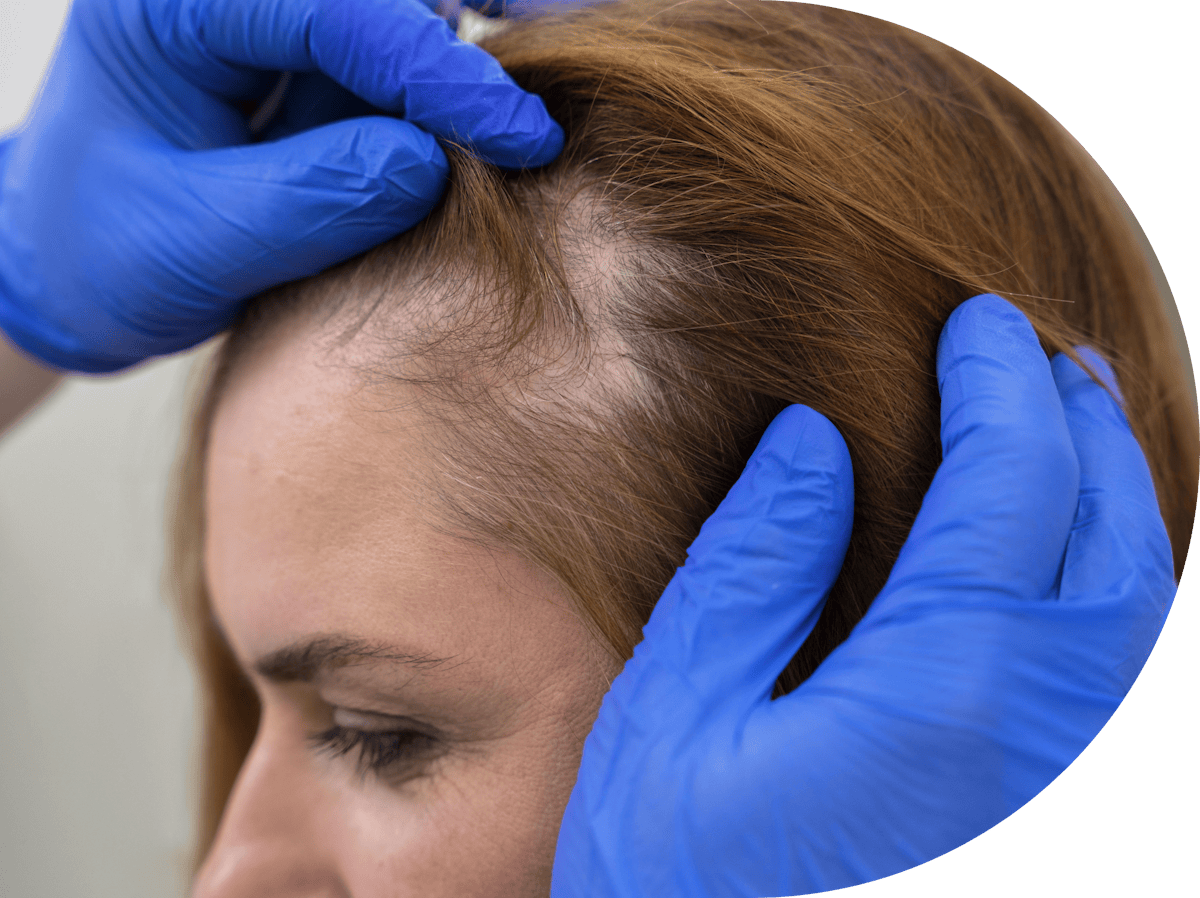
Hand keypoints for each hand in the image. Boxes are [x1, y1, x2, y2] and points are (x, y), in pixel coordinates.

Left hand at [0, 0, 562, 373]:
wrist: (75, 257)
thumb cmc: (108, 249)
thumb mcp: (193, 242)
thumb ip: (308, 200)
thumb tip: (430, 161)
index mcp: (174, 0)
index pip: (332, 8)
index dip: (439, 73)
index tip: (524, 138)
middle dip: (474, 29)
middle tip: (569, 67)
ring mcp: (280, 11)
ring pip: (409, 2)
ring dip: (485, 31)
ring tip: (559, 69)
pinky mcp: (313, 41)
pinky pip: (407, 29)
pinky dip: (469, 50)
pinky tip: (521, 75)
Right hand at [551, 294, 1175, 895]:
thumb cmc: (668, 841)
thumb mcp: (679, 691)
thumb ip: (754, 561)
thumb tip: (816, 438)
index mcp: (931, 698)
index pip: (1010, 503)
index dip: (1000, 393)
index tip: (974, 320)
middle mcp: (1015, 735)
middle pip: (1107, 549)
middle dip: (1086, 430)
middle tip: (1043, 348)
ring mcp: (1031, 770)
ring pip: (1129, 609)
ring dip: (1112, 492)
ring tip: (1067, 411)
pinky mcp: (1016, 785)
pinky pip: (1102, 655)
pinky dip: (1098, 563)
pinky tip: (1053, 525)